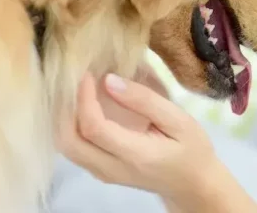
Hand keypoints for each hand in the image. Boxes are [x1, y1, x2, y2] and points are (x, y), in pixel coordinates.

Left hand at [58, 70, 256, 211]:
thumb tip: (109, 80)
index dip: (84, 98)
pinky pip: (74, 149)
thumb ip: (145, 100)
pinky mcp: (100, 172)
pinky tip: (82, 106)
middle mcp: (112, 169)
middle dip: (64, 108)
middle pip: (68, 141)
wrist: (192, 184)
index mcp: (135, 155)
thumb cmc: (192, 149)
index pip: (93, 127)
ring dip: (64, 117)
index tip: (88, 73)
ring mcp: (102, 174)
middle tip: (76, 80)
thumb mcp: (179, 120)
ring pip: (66, 147)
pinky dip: (70, 126)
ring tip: (77, 90)